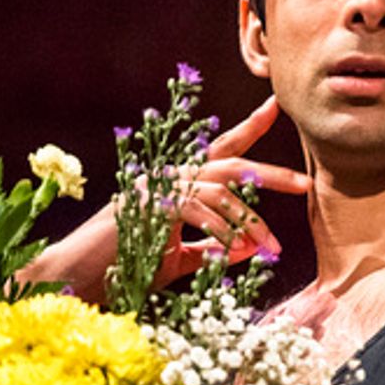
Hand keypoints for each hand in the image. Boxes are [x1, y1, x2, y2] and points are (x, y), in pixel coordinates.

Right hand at [19, 94, 309, 299]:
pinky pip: (197, 210)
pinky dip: (221, 232)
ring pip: (219, 192)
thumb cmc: (126, 268)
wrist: (79, 276)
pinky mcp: (148, 204)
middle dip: (270, 173)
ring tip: (272, 248)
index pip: (219, 151)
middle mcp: (168, 175)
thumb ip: (215, 250)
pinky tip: (234, 251)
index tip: (275, 107)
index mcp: (177, 184)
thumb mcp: (182, 261)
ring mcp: (156, 186)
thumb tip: (252, 246)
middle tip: (305, 184)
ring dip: (251, 222)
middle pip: (229, 163)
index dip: (249, 128)